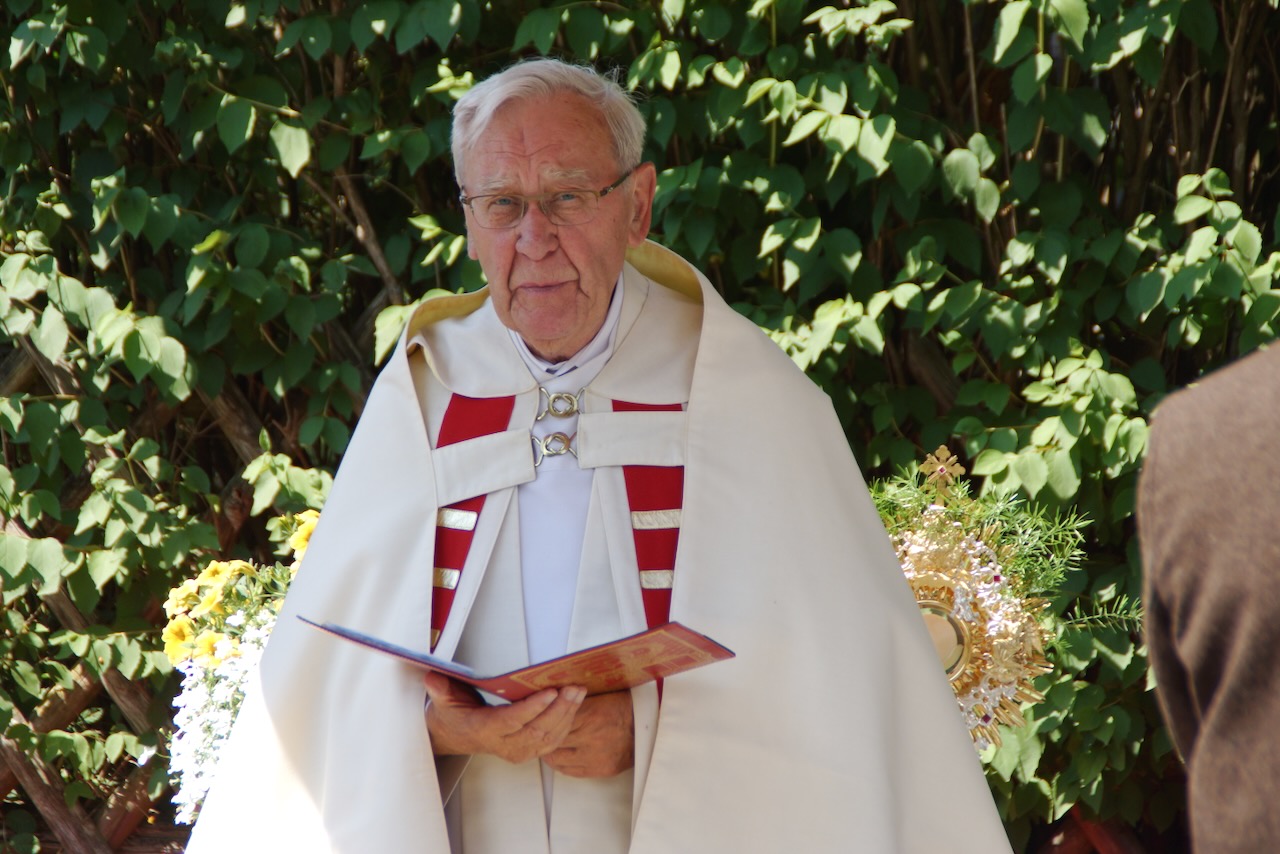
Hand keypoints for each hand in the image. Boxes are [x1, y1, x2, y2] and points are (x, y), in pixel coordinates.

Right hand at [423, 672, 585, 764]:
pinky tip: (576, 704)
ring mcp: (520, 750)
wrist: (457, 736)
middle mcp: (505, 744)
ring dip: (568, 714)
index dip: (533, 708)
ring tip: (579, 692)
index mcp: (486, 730)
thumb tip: (432, 678)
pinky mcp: (530, 751)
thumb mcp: (443, 701)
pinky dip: (567, 722)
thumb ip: (440, 690)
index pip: (513, 720)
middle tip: (573, 687)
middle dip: (559, 708)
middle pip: (538, 729)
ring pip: (550, 736)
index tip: (550, 692)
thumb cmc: (454, 714)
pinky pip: (553, 740)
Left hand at [542, 690, 633, 778]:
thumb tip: (550, 705)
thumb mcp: (597, 697)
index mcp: (590, 715)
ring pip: (558, 760)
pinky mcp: (600, 770)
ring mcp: (595, 757)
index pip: (555, 721)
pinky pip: (571, 771)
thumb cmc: (622, 707)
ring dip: (551, 754)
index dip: (543, 721)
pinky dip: (562, 765)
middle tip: (537, 736)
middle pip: (554, 742)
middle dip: (544, 739)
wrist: (646, 726)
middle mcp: (590, 737)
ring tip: (547, 748)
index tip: (537, 721)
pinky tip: (560, 758)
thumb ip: (574, 704)